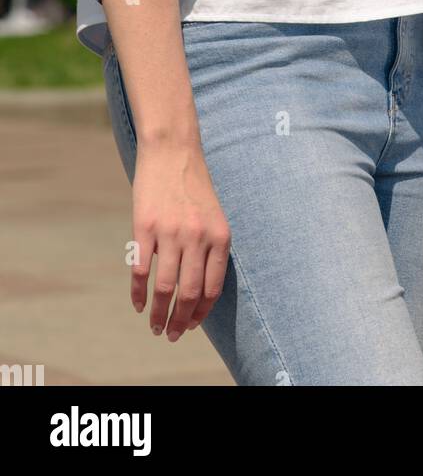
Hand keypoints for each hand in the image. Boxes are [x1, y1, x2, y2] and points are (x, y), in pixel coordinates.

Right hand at [130, 140, 231, 341]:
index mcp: (220, 236)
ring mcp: (170, 232)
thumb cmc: (193, 186)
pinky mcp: (145, 227)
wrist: (172, 150)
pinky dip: (138, 293)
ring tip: (155, 327)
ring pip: (165, 288)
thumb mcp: (213, 216)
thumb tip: (200, 293)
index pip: (212, 288)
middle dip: (181, 321)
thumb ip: (210, 249)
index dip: (201, 312)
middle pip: (189, 293)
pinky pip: (140, 270)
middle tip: (172, 336)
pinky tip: (137, 304)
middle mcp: (198, 236)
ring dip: (159, 314)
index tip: (192, 326)